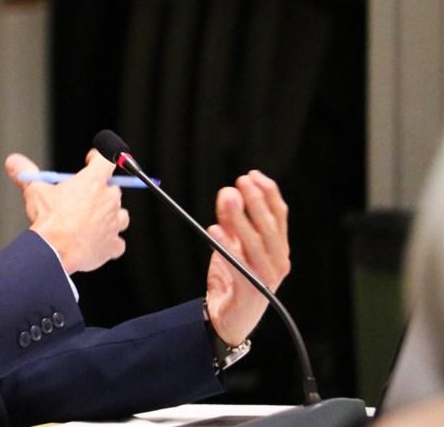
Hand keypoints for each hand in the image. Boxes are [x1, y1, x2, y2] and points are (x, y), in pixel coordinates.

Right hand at [5, 150, 129, 273]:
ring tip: (93, 222)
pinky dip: (110, 243)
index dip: (99, 157)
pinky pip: (118, 243)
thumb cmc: (48, 219)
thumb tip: (13, 161)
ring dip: (110, 217)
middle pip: (113, 189)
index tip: (91, 161)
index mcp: (93, 181)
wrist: (54, 250)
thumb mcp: (34, 191)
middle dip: (100, 192)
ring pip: (120, 216)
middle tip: (83, 199)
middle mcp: (109, 200)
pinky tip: (98, 243)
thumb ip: (26, 173)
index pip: (107, 158)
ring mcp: (114, 223)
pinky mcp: (113, 245)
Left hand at [204, 170, 290, 345]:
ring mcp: (267, 276)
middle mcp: (278, 261)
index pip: (280, 215)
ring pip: (256, 241)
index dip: (268, 192)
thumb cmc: (234, 281)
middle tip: (240, 181)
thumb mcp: (234, 246)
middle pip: (269, 225)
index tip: (253, 175)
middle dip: (255, 200)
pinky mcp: (251, 289)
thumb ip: (233, 223)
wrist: (229, 319)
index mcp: (279, 249)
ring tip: (227, 196)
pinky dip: (226, 244)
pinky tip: (214, 228)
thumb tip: (228, 193)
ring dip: (241, 216)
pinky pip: (238, 263)